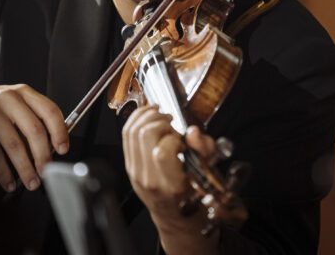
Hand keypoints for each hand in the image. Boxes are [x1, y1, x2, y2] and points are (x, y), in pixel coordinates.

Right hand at [0, 84, 68, 191]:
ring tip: (31, 182)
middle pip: (34, 129)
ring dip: (25, 168)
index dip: (59, 132)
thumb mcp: (16, 104)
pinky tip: (9, 182)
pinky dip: (3, 171)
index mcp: (24, 92)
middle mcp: (9, 99)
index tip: (63, 149)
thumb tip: (50, 150)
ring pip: (14, 144)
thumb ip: (33, 120)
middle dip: (43, 155)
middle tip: (46, 172)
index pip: (49, 111)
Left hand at [122, 105, 217, 253]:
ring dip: (149, 117)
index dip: (173, 137)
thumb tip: (193, 132)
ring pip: (132, 131)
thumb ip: (204, 151)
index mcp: (172, 185)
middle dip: (161, 121)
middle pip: (144, 135)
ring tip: (162, 118)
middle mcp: (150, 179)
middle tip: (172, 125)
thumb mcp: (208, 176)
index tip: (182, 140)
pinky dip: (137, 119)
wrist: (177, 218)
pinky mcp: (129, 166)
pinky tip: (150, 116)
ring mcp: (136, 173)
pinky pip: (126, 135)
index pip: (162, 152)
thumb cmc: (194, 199)